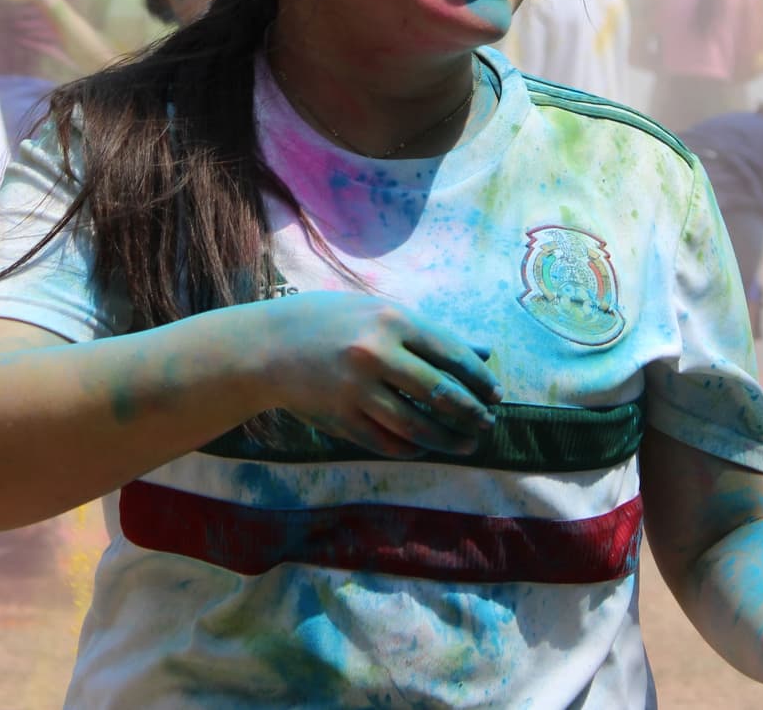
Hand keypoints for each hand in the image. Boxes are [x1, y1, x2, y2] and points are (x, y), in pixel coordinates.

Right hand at [261, 293, 501, 459]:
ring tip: (465, 444)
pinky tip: (424, 448)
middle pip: (440, 393)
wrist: (267, 345)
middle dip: (471, 413)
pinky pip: (386, 441)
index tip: (496, 395)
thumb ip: (431, 334)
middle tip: (486, 424)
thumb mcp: (380, 313)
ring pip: (416, 425)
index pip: (451, 354)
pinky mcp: (340, 418)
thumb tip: (483, 352)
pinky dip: (411, 448)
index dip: (479, 379)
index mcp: (392, 319)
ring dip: (448, 439)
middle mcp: (377, 353)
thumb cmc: (330, 321)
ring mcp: (357, 389)